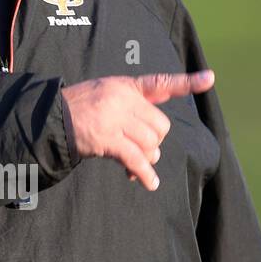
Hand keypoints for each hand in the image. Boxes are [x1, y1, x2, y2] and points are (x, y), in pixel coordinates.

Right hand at [61, 70, 214, 190]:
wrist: (49, 119)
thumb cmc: (77, 111)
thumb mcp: (105, 96)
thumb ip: (132, 107)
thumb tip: (155, 142)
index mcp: (125, 86)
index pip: (161, 83)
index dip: (187, 82)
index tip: (210, 78)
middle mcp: (123, 99)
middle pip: (160, 126)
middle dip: (154, 143)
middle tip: (141, 150)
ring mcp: (115, 118)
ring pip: (150, 144)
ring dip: (146, 159)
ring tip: (134, 163)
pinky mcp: (108, 138)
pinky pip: (136, 159)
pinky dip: (144, 173)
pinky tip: (148, 183)